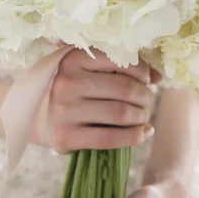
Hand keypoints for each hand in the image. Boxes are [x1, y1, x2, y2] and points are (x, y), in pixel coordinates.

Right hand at [32, 49, 160, 152]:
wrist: (39, 116)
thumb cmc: (74, 89)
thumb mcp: (90, 70)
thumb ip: (122, 68)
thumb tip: (159, 77)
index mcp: (73, 58)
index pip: (122, 62)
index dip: (143, 73)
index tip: (147, 81)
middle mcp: (67, 82)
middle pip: (126, 89)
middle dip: (145, 97)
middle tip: (146, 102)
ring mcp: (65, 110)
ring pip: (122, 114)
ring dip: (142, 116)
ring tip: (143, 116)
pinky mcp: (66, 136)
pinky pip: (111, 139)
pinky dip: (135, 136)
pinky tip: (144, 132)